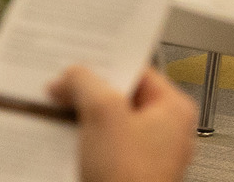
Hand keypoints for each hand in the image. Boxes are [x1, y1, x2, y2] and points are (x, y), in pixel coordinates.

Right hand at [55, 65, 196, 181]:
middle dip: (89, 94)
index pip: (136, 70)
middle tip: (63, 89)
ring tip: (59, 116)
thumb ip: (86, 82)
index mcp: (174, 109)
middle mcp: (166, 133)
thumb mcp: (103, 113)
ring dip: (83, 120)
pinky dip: (85, 145)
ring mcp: (148, 158)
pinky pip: (105, 151)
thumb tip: (72, 76)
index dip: (103, 64)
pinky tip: (65, 145)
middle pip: (121, 98)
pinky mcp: (129, 177)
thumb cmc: (129, 179)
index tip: (77, 62)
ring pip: (110, 126)